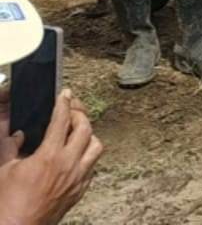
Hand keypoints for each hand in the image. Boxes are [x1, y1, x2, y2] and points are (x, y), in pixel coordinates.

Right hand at [0, 89, 102, 224]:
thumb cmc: (7, 203)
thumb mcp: (4, 170)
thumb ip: (10, 147)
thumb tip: (17, 135)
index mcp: (49, 156)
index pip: (62, 120)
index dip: (64, 103)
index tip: (66, 93)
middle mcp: (69, 165)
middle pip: (86, 128)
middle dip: (80, 114)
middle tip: (72, 109)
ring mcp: (78, 178)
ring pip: (96, 147)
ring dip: (89, 135)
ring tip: (77, 132)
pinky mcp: (80, 190)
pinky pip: (92, 166)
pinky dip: (87, 155)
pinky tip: (77, 155)